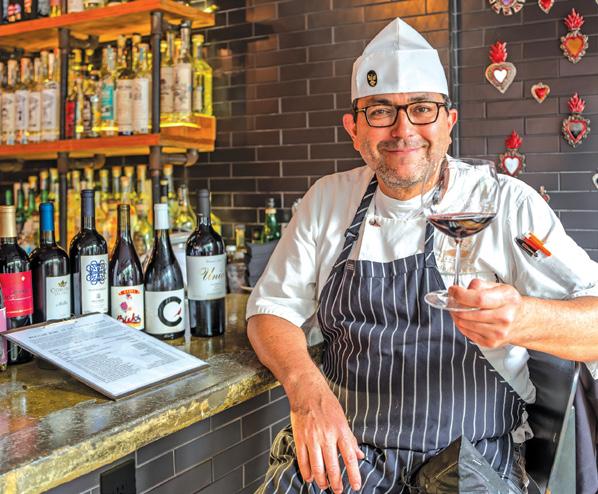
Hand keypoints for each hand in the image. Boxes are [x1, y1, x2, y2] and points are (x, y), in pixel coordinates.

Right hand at [286, 372, 364, 492]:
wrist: (307, 391)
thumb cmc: (327, 404)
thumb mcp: (343, 420)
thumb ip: (350, 439)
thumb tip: (360, 455)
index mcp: (341, 431)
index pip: (350, 457)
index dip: (354, 474)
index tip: (356, 486)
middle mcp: (327, 436)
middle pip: (333, 466)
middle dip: (336, 482)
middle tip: (338, 491)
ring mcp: (312, 438)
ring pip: (317, 466)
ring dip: (322, 480)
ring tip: (325, 486)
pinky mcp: (300, 438)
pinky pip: (303, 460)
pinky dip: (307, 472)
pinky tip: (310, 478)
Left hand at [448, 279, 524, 347]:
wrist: (523, 321)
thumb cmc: (509, 303)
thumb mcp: (499, 287)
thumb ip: (479, 285)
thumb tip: (462, 289)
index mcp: (507, 300)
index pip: (478, 299)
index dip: (461, 295)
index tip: (453, 291)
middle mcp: (504, 317)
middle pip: (469, 313)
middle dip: (455, 305)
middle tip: (453, 300)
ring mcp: (498, 332)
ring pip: (465, 324)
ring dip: (456, 315)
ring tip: (458, 309)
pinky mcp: (491, 342)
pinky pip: (467, 333)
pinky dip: (461, 325)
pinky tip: (465, 318)